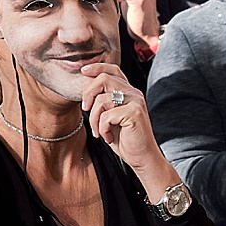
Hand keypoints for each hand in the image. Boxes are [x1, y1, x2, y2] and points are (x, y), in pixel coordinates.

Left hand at [80, 63, 176, 194]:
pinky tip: (109, 137)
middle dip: (88, 94)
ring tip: (99, 132)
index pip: (113, 70)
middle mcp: (134, 93)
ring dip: (94, 119)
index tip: (83, 71)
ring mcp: (136, 102)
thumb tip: (85, 92)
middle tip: (85, 110)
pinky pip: (106, 116)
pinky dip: (102, 129)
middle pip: (104, 79)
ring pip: (102, 100)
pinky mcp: (134, 113)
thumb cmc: (125, 140)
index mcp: (129, 91)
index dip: (97, 67)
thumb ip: (104, 103)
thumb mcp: (111, 118)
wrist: (142, 158)